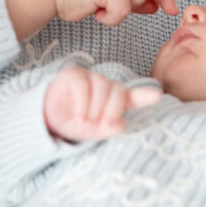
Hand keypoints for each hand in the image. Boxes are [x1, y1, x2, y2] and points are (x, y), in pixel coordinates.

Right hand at [44, 65, 162, 141]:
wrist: (47, 121)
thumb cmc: (75, 124)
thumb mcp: (94, 132)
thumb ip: (109, 128)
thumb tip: (120, 125)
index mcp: (114, 101)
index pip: (133, 97)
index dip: (145, 96)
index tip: (158, 96)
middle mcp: (104, 87)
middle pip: (118, 91)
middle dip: (112, 109)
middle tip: (102, 124)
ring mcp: (89, 79)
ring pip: (103, 86)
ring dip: (96, 107)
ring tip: (86, 121)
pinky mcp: (73, 75)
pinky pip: (84, 84)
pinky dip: (84, 102)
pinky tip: (80, 115)